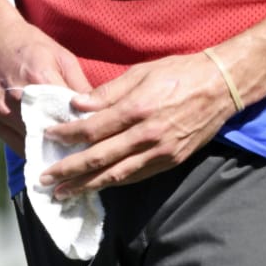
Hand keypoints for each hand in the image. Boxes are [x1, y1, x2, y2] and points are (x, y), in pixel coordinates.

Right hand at [0, 0, 91, 156]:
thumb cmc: (31, 45)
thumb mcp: (63, 57)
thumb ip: (81, 86)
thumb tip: (101, 113)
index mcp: (40, 79)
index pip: (70, 116)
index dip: (86, 129)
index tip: (99, 139)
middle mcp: (19, 98)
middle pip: (52, 134)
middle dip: (70, 145)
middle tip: (87, 152)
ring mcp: (2, 111)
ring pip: (35, 145)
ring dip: (52, 151)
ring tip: (70, 155)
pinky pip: (19, 146)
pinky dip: (34, 148)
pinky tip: (47, 149)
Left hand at [41, 52, 237, 196]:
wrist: (221, 86)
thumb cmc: (178, 73)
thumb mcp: (140, 72)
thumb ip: (107, 93)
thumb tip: (76, 104)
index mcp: (136, 109)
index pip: (92, 129)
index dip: (67, 135)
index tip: (48, 138)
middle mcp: (146, 135)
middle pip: (99, 158)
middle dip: (69, 170)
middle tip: (45, 179)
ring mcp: (160, 152)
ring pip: (117, 175)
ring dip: (88, 185)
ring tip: (65, 193)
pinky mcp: (171, 161)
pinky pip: (137, 176)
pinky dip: (115, 182)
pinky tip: (98, 186)